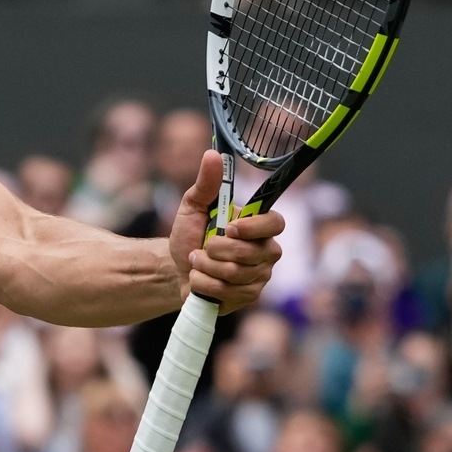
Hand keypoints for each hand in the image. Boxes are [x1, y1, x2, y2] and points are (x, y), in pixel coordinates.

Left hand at [168, 150, 284, 311]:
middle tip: (202, 247)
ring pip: (235, 274)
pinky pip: (226, 292)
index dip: (254, 227)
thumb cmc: (190, 234)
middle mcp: (265, 251)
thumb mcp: (192, 206)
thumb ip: (206, 184)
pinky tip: (199, 279)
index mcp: (258, 226)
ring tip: (197, 262)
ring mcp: (259, 276)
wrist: (175, 268)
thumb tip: (212, 155)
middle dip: (215, 250)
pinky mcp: (248, 297)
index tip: (229, 227)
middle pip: (250, 253)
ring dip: (205, 266)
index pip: (276, 223)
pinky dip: (203, 283)